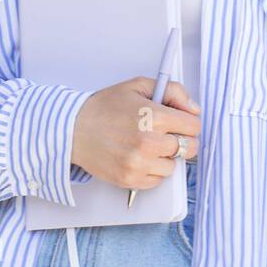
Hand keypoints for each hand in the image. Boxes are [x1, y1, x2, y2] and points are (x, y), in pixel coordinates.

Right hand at [70, 75, 201, 189]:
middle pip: (189, 148)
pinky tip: (138, 157)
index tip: (181, 122)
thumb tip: (193, 109)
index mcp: (154, 116)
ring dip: (165, 156)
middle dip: (181, 139)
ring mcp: (140, 164)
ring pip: (173, 166)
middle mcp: (149, 142)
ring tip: (147, 145)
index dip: (189, 122)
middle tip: (166, 133)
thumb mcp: (139, 86)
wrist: (73, 130)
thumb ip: (172, 91)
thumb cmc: (104, 107)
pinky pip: (157, 180)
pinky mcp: (131, 180)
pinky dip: (152, 170)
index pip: (194, 126)